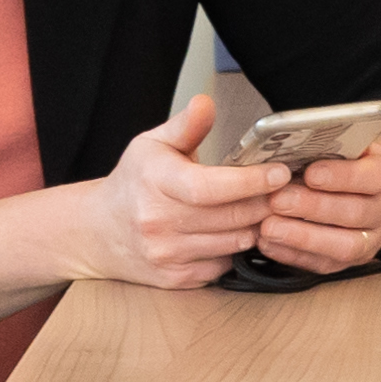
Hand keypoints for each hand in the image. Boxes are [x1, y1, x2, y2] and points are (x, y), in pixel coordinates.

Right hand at [68, 92, 285, 289]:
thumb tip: (205, 103)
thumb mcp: (152, 145)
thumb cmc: (133, 183)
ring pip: (232, 243)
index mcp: (155, 181)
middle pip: (230, 216)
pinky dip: (234, 249)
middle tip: (282, 191)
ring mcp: (165, 253)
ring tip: (260, 210)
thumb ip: (185, 126)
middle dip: (263, 203)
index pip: (209, 187)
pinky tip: (232, 232)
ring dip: (254, 226)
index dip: (250, 182)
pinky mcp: (174, 278)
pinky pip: (222, 265)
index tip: (278, 173)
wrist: (99, 232)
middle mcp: (157, 221)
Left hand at [252, 140, 380, 273]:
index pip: (373, 177)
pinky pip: (323, 264)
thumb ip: (324, 147)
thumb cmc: (339, 163)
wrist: (354, 192)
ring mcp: (370, 240)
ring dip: (303, 237)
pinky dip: (292, 255)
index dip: (342, 176)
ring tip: (269, 227)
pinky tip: (268, 243)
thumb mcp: (340, 147)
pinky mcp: (349, 263)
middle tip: (278, 200)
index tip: (310, 173)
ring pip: (344, 246)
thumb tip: (291, 145)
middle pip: (355, 213)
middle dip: (313, 208)